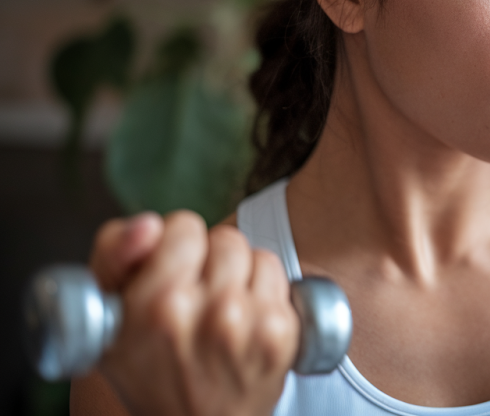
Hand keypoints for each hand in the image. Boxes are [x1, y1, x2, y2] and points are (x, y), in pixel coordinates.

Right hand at [87, 211, 298, 415]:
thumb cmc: (148, 367)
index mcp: (158, 303)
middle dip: (211, 260)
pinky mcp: (282, 334)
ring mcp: (251, 324)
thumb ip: (115, 253)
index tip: (172, 269)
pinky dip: (265, 289)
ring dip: (241, 273)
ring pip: (255, 254)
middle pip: (226, 238)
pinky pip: (279, 276)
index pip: (184, 226)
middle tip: (198, 293)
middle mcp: (209, 312)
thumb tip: (150, 224)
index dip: (177, 244)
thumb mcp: (105, 315)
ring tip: (222, 305)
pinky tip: (247, 316)